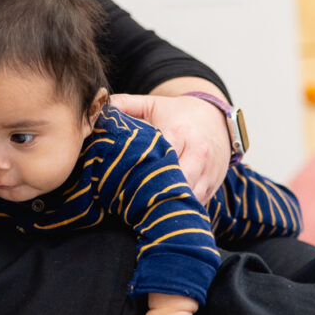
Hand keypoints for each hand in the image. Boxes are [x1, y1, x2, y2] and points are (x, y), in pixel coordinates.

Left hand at [109, 92, 228, 203]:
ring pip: (187, 197)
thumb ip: (125, 104)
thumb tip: (98, 108)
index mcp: (181, 133)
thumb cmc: (178, 113)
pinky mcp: (212, 187)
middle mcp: (198, 156)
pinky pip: (195, 205)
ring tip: (142, 208)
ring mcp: (208, 174)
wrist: (216, 120)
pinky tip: (159, 210)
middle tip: (128, 200)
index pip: (163, 155)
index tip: (122, 177)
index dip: (143, 168)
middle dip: (154, 192)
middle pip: (177, 182)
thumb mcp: (152, 104)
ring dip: (166, 204)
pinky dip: (178, 208)